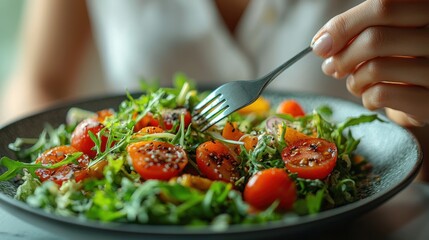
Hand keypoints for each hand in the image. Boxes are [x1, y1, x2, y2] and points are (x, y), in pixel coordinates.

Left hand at [311, 0, 428, 126]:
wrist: (420, 94)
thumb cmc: (396, 59)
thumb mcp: (379, 35)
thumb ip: (354, 31)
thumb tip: (321, 44)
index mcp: (424, 10)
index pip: (382, 6)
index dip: (344, 25)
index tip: (322, 44)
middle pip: (375, 38)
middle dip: (342, 57)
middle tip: (331, 67)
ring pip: (376, 68)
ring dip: (353, 81)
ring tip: (355, 83)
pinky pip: (382, 94)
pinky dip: (366, 98)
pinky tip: (370, 97)